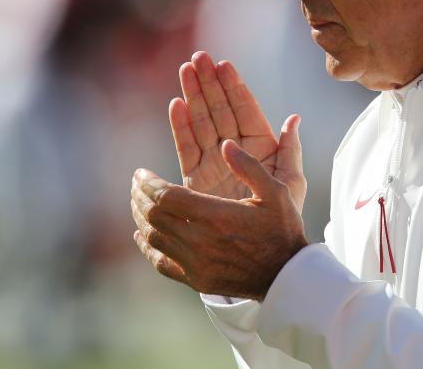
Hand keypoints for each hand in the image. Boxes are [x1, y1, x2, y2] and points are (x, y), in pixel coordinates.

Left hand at [131, 140, 308, 300]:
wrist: (286, 275)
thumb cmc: (282, 229)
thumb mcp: (275, 192)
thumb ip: (249, 166)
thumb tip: (225, 143)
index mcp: (217, 216)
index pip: (166, 197)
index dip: (148, 183)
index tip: (140, 173)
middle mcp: (201, 241)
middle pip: (154, 216)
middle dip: (140, 196)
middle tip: (136, 183)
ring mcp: (196, 263)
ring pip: (154, 237)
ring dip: (141, 217)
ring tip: (137, 202)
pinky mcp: (196, 279)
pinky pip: (161, 262)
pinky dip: (146, 247)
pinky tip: (141, 234)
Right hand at [169, 52, 305, 209]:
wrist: (260, 253)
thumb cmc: (283, 220)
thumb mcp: (291, 184)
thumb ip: (291, 151)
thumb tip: (293, 119)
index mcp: (261, 148)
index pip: (246, 111)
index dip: (235, 87)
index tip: (224, 64)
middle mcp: (236, 151)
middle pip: (221, 110)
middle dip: (210, 84)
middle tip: (198, 58)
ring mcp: (215, 163)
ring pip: (202, 123)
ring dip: (193, 96)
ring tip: (185, 70)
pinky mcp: (197, 178)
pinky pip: (187, 148)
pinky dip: (181, 127)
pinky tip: (176, 105)